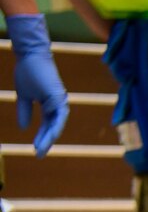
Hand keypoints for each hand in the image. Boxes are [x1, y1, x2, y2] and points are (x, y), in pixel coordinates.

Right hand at [4, 15, 67, 156]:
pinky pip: (59, 116)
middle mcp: (57, 106)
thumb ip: (25, 111)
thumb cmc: (28, 72)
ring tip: (41, 149)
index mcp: (50, 106)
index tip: (36, 150)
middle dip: (46, 142)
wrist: (29, 56)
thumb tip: (24, 128)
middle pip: (53, 128)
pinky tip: (50, 138)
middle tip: (39, 156)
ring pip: (57, 125)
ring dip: (50, 138)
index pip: (47, 126)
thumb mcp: (23, 96)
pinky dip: (55, 127)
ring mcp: (60, 102)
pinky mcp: (59, 97)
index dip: (41, 138)